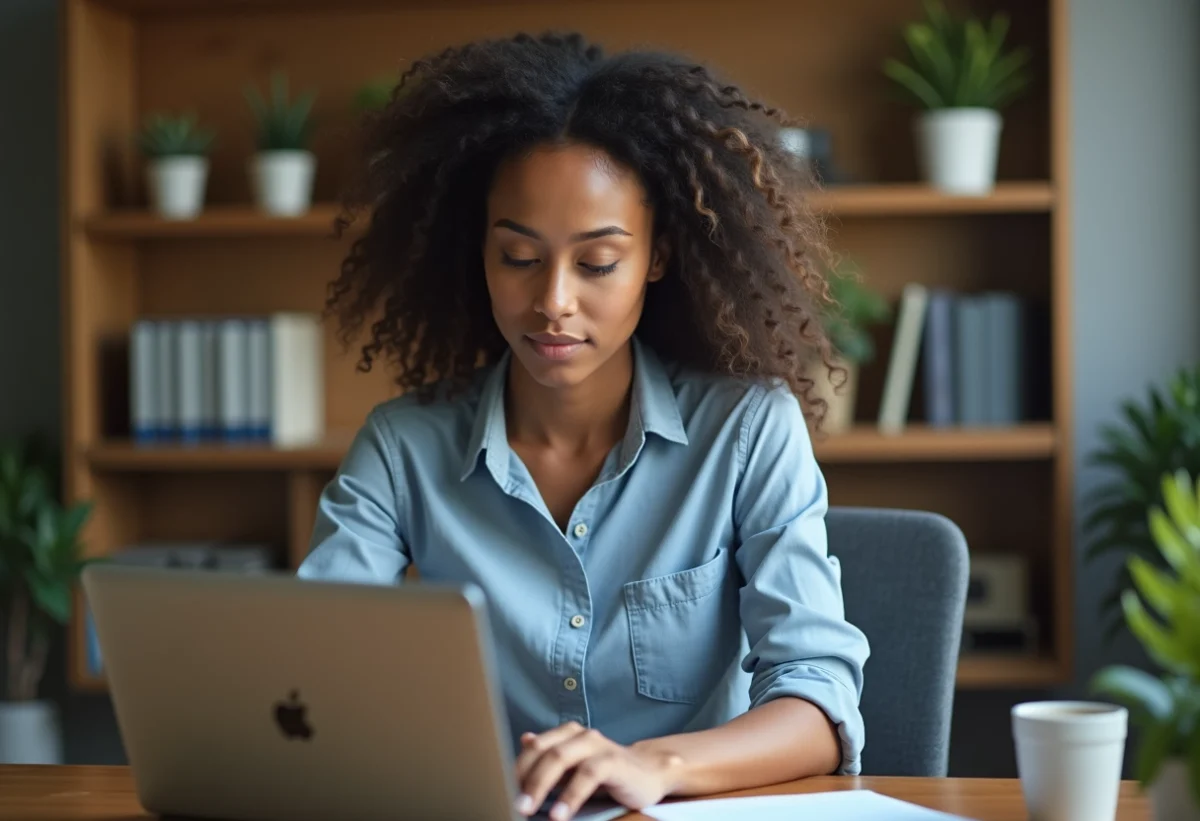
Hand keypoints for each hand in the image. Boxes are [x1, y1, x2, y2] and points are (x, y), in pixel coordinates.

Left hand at [513, 722, 681, 819]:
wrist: (649, 774)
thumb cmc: (606, 774)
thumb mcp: (573, 768)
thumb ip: (549, 756)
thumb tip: (524, 740)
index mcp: (566, 734)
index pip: (533, 747)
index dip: (516, 769)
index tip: (503, 792)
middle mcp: (580, 734)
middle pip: (542, 751)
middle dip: (524, 779)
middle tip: (514, 804)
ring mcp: (597, 745)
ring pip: (561, 758)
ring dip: (541, 785)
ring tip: (528, 809)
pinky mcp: (614, 760)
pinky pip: (587, 774)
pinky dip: (570, 795)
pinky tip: (559, 814)